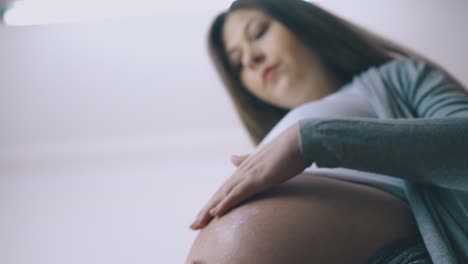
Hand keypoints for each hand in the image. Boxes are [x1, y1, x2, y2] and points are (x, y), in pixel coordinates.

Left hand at [190, 123, 306, 229]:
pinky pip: (238, 193)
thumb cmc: (287, 151)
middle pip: (220, 194)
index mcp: (244, 169)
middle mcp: (242, 171)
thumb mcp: (263, 159)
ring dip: (209, 210)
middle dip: (206, 211)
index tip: (204, 216)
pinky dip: (226, 203)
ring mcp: (248, 174)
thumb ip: (246, 160)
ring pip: (224, 195)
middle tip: (193, 226)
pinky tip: (215, 213)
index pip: (225, 190)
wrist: (300, 139)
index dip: (214, 203)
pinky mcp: (257, 178)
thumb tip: (231, 158)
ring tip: (197, 224)